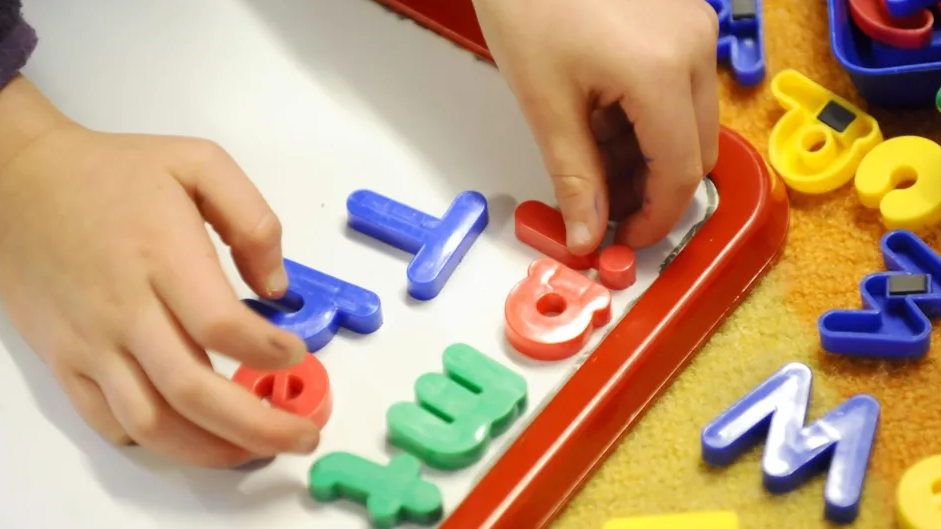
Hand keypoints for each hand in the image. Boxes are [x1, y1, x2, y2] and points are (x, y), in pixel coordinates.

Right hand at [0, 76, 318, 466]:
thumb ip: (251, 219)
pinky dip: (156, 440)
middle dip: (258, 425)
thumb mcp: (198, 162)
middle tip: (303, 435)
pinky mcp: (65, 360)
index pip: (220, 325)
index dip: (267, 352)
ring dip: (211, 448)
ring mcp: (91, 342)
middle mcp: (125, 309)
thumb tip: (276, 288)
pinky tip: (192, 437)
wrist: (19, 183)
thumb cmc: (114, 173)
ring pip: (152, 421)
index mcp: (162, 256)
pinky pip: (108, 420)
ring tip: (256, 449)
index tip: (295, 352)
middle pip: (193, 390)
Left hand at [473, 0, 719, 252]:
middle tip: (601, 204)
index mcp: (661, 71)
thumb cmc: (527, 2)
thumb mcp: (545, 102)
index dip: (654, 218)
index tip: (622, 239)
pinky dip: (647, 117)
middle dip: (651, 188)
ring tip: (589, 152)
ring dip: (647, 153)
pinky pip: (680, 87)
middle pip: (695, 150)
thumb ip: (574, 177)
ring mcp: (694, 27)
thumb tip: (587, 235)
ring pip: (689, 122)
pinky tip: (602, 114)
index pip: (680, 172)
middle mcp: (694, 47)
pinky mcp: (682, 18)